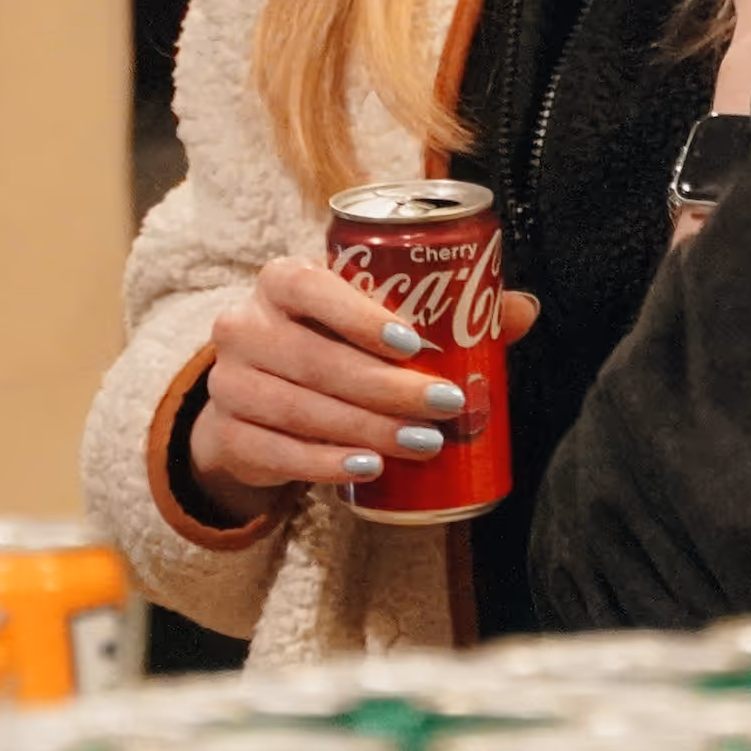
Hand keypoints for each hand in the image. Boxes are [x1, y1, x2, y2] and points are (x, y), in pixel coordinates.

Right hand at [185, 260, 538, 525]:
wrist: (256, 401)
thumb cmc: (331, 345)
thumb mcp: (372, 321)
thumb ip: (446, 310)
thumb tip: (522, 309)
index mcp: (280, 281)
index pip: (309, 287)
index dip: (358, 314)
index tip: (413, 342)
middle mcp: (244, 324)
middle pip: (313, 358)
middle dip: (385, 388)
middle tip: (444, 406)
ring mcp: (228, 383)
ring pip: (299, 408)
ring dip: (366, 429)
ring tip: (422, 443)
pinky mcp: (229, 436)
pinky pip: (278, 452)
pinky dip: (325, 463)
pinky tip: (368, 469)